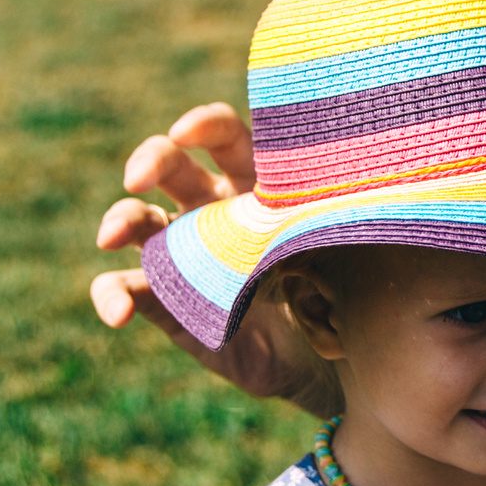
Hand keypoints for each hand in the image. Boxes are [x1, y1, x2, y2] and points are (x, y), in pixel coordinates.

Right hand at [89, 102, 320, 402]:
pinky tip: (116, 315)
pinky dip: (111, 297)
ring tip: (109, 236)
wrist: (327, 360)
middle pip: (171, 166)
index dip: (203, 125)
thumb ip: (343, 218)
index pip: (225, 135)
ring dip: (118, 220)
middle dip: (151, 161)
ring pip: (136, 221)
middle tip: (138, 176)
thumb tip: (377, 192)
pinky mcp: (164, 300)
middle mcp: (211, 207)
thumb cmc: (339, 290)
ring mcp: (181, 252)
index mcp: (256, 182)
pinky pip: (125, 290)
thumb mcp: (345, 248)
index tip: (186, 132)